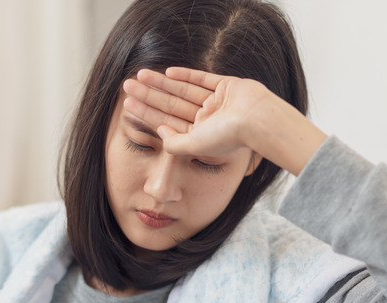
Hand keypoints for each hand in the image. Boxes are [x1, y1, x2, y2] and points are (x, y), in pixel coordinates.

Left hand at [123, 67, 326, 175]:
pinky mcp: (228, 86)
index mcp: (200, 137)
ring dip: (162, 83)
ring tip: (140, 75)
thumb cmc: (228, 137)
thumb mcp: (194, 146)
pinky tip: (168, 72)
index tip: (128, 105)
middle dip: (149, 95)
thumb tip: (159, 132)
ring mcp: (217, 103)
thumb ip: (174, 143)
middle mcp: (207, 120)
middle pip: (171, 105)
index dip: (146, 114)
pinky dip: (187, 75)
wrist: (259, 120)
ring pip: (183, 91)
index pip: (166, 123)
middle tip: (127, 86)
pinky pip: (203, 79)